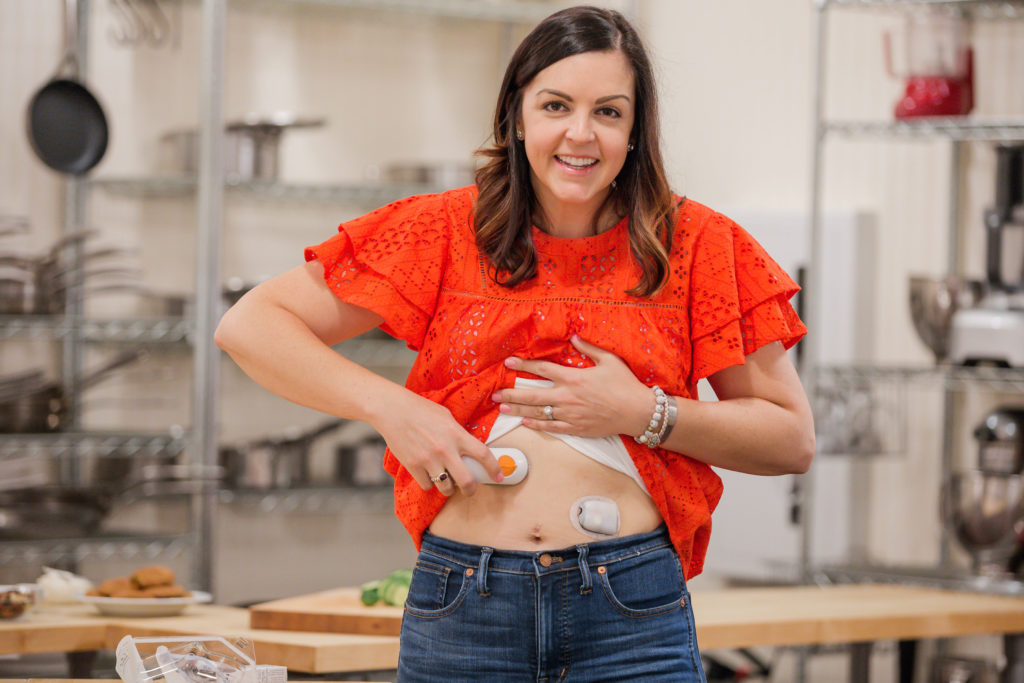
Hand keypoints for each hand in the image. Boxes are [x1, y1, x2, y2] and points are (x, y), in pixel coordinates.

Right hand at [373, 392, 502, 496]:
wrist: (392, 410)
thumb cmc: (420, 409)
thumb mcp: (446, 416)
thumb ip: (458, 433)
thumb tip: (468, 448)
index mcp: (457, 434)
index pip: (483, 454)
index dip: (494, 468)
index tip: (499, 476)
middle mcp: (445, 449)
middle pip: (467, 481)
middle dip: (471, 490)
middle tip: (470, 490)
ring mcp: (429, 460)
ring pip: (446, 488)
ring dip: (449, 489)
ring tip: (447, 483)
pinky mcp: (413, 466)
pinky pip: (427, 485)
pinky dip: (429, 483)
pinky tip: (428, 474)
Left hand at [493, 335, 651, 437]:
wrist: (637, 412)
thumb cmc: (625, 384)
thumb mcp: (609, 361)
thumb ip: (589, 348)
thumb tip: (574, 336)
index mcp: (573, 378)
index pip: (542, 369)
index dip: (523, 364)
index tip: (508, 362)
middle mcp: (567, 396)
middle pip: (532, 395)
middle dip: (511, 394)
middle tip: (495, 395)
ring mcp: (569, 414)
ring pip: (538, 412)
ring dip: (518, 410)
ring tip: (502, 409)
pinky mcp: (575, 428)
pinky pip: (551, 427)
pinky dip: (537, 425)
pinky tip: (525, 423)